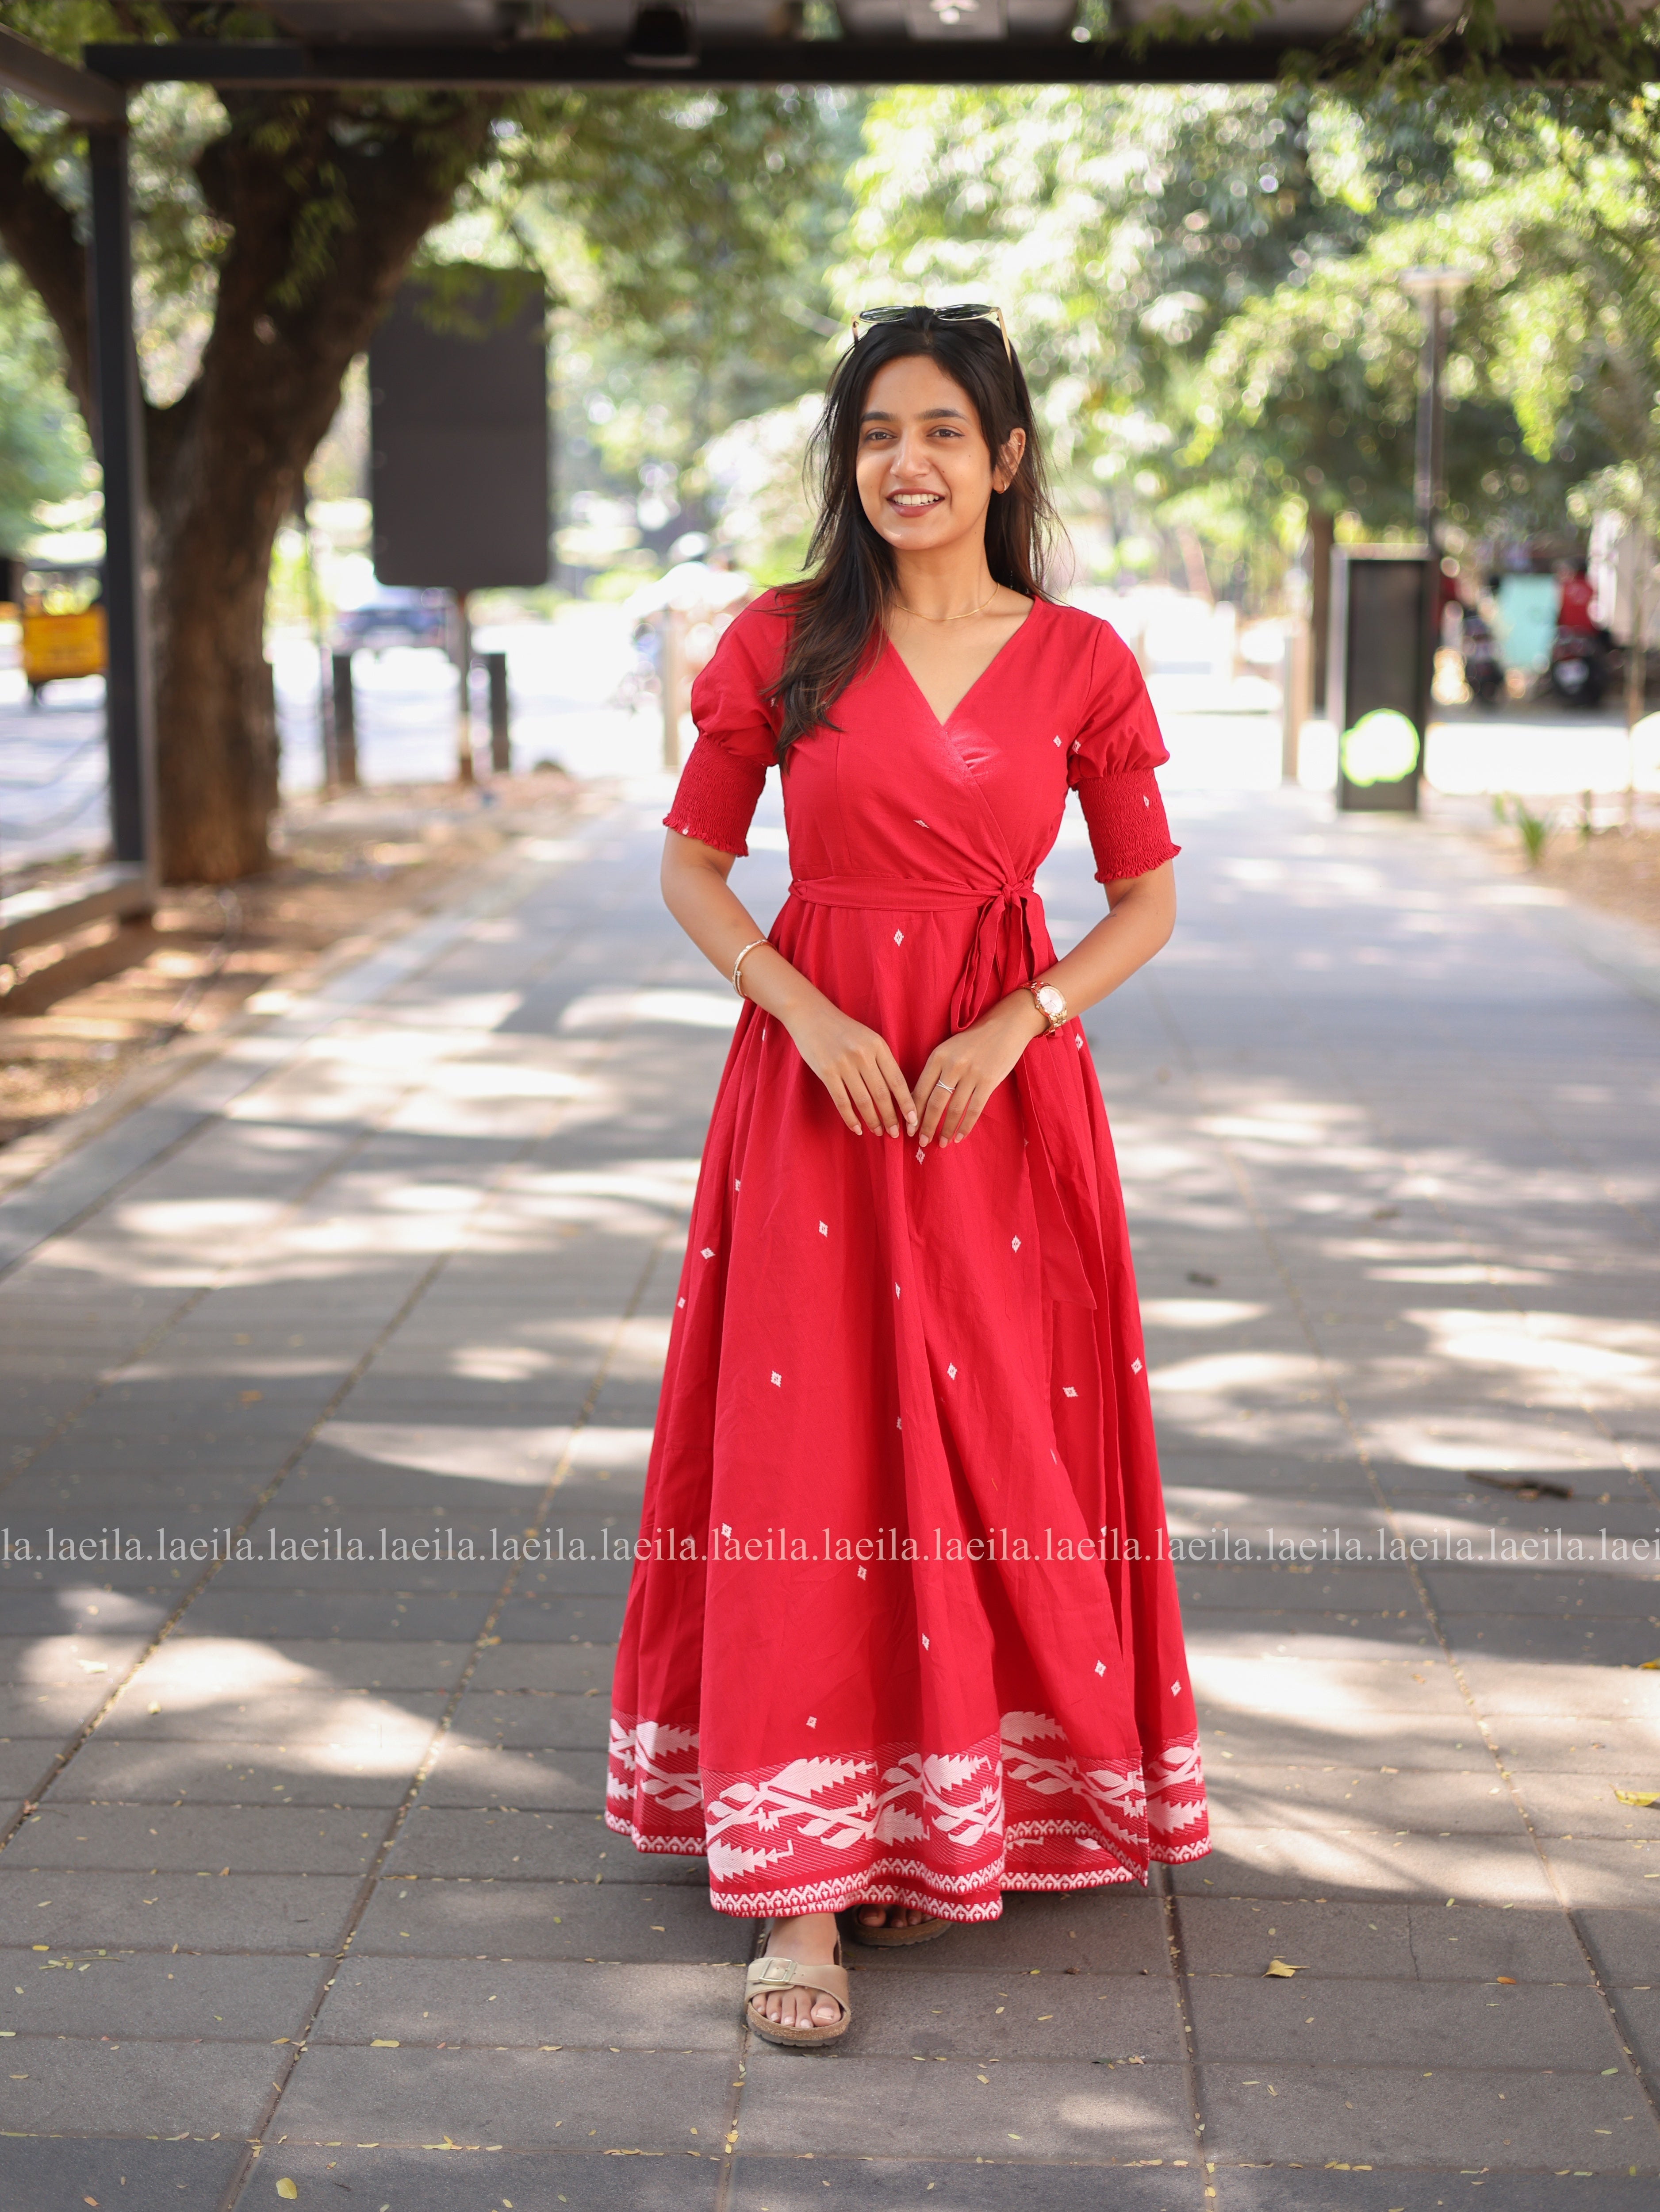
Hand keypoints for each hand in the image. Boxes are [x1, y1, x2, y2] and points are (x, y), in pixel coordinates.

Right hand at [784, 998, 918, 1138]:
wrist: (811, 1015)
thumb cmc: (843, 1030)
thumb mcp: (869, 1038)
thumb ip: (882, 1061)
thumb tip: (895, 1093)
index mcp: (878, 1046)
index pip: (897, 1080)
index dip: (906, 1103)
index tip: (913, 1120)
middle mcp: (863, 1055)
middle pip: (882, 1094)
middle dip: (891, 1117)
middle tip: (895, 1134)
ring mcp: (844, 1064)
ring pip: (863, 1101)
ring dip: (873, 1121)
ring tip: (879, 1133)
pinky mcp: (826, 1072)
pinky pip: (842, 1101)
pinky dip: (850, 1118)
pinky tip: (857, 1129)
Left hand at [915, 993, 1046, 1146]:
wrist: (1005, 1026)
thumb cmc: (973, 1040)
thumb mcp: (948, 1049)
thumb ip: (936, 1071)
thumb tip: (920, 1101)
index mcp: (937, 1056)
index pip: (919, 1090)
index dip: (912, 1113)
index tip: (908, 1129)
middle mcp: (952, 1065)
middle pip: (934, 1103)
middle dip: (925, 1126)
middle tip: (921, 1142)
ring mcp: (971, 1074)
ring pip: (953, 1109)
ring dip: (945, 1130)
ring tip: (941, 1143)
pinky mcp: (988, 1081)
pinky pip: (974, 1110)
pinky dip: (965, 1126)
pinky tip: (959, 1137)